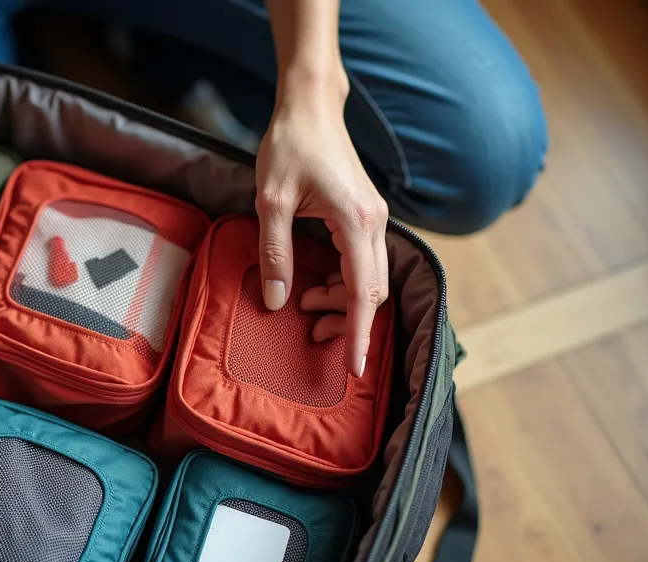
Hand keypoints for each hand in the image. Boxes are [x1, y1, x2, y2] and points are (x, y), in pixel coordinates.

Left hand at [255, 79, 389, 377]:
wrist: (310, 108)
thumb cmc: (290, 147)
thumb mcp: (271, 202)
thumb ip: (275, 253)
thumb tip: (278, 301)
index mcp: (357, 223)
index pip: (365, 293)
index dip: (360, 334)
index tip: (355, 368)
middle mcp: (375, 224)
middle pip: (373, 292)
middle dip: (348, 320)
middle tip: (312, 332)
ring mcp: (375, 220)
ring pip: (370, 280)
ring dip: (343, 301)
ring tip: (305, 303)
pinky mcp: (365, 216)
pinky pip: (364, 263)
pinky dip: (345, 282)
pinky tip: (316, 285)